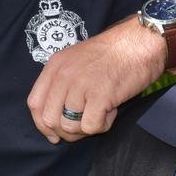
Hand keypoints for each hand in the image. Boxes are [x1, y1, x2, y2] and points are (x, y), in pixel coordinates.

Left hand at [27, 16, 166, 142]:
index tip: (54, 134)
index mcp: (55, 66)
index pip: (35, 103)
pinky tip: (111, 111)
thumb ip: (62, 84)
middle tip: (84, 124)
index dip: (42, 124)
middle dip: (66, 131)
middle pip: (50, 119)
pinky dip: (102, 126)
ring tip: (102, 111)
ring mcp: (81, 85)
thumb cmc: (113, 54)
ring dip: (87, 127)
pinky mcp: (100, 95)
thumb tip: (54, 122)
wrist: (141, 41)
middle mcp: (64, 75)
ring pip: (70, 126)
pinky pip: (91, 127)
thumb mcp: (76, 60)